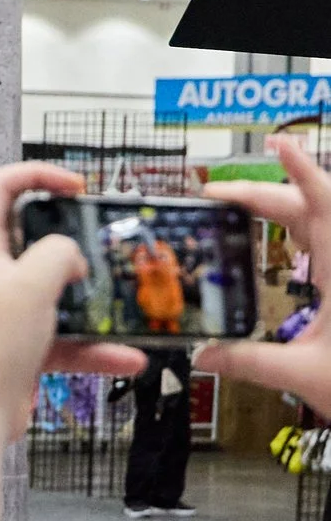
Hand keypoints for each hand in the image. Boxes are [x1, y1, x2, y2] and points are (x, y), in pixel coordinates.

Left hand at [0, 163, 145, 439]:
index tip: (76, 186)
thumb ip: (58, 254)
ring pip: (57, 299)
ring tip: (132, 303)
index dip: (35, 175)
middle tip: (109, 246)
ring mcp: (5, 318)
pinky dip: (95, 350)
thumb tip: (70, 260)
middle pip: (34, 245)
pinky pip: (64, 343)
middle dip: (75, 244)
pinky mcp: (20, 353)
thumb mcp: (30, 284)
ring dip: (94, 304)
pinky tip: (131, 359)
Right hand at [201, 134, 330, 414]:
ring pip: (320, 225)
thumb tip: (202, 355)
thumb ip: (249, 362)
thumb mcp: (302, 375)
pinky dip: (302, 234)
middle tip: (215, 196)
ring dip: (283, 210)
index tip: (278, 144)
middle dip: (263, 195)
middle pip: (309, 210)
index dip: (300, 172)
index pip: (320, 208)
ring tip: (242, 205)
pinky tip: (285, 239)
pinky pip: (326, 248)